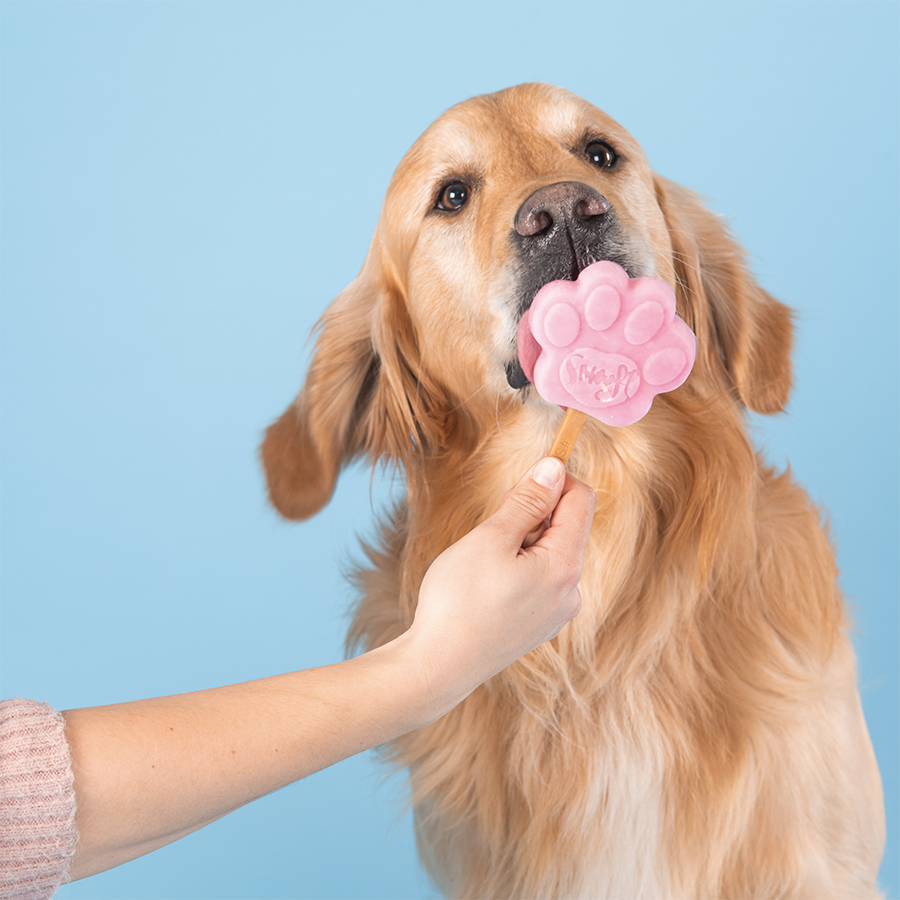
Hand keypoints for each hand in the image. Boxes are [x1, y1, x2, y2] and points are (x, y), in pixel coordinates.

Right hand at [404, 457, 595, 712]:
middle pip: (567, 527)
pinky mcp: (541, 626)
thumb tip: (554, 468)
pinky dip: (521, 567)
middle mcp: (571, 592)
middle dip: (534, 514)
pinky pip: (541, 580)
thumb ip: (527, 502)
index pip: (582, 500)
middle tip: (492, 525)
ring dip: (524, 541)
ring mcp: (558, 613)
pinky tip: (489, 584)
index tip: (519, 483)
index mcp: (565, 566)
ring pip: (552, 554)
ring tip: (485, 560)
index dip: (554, 480)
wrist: (439, 666)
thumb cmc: (459, 601)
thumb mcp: (491, 539)